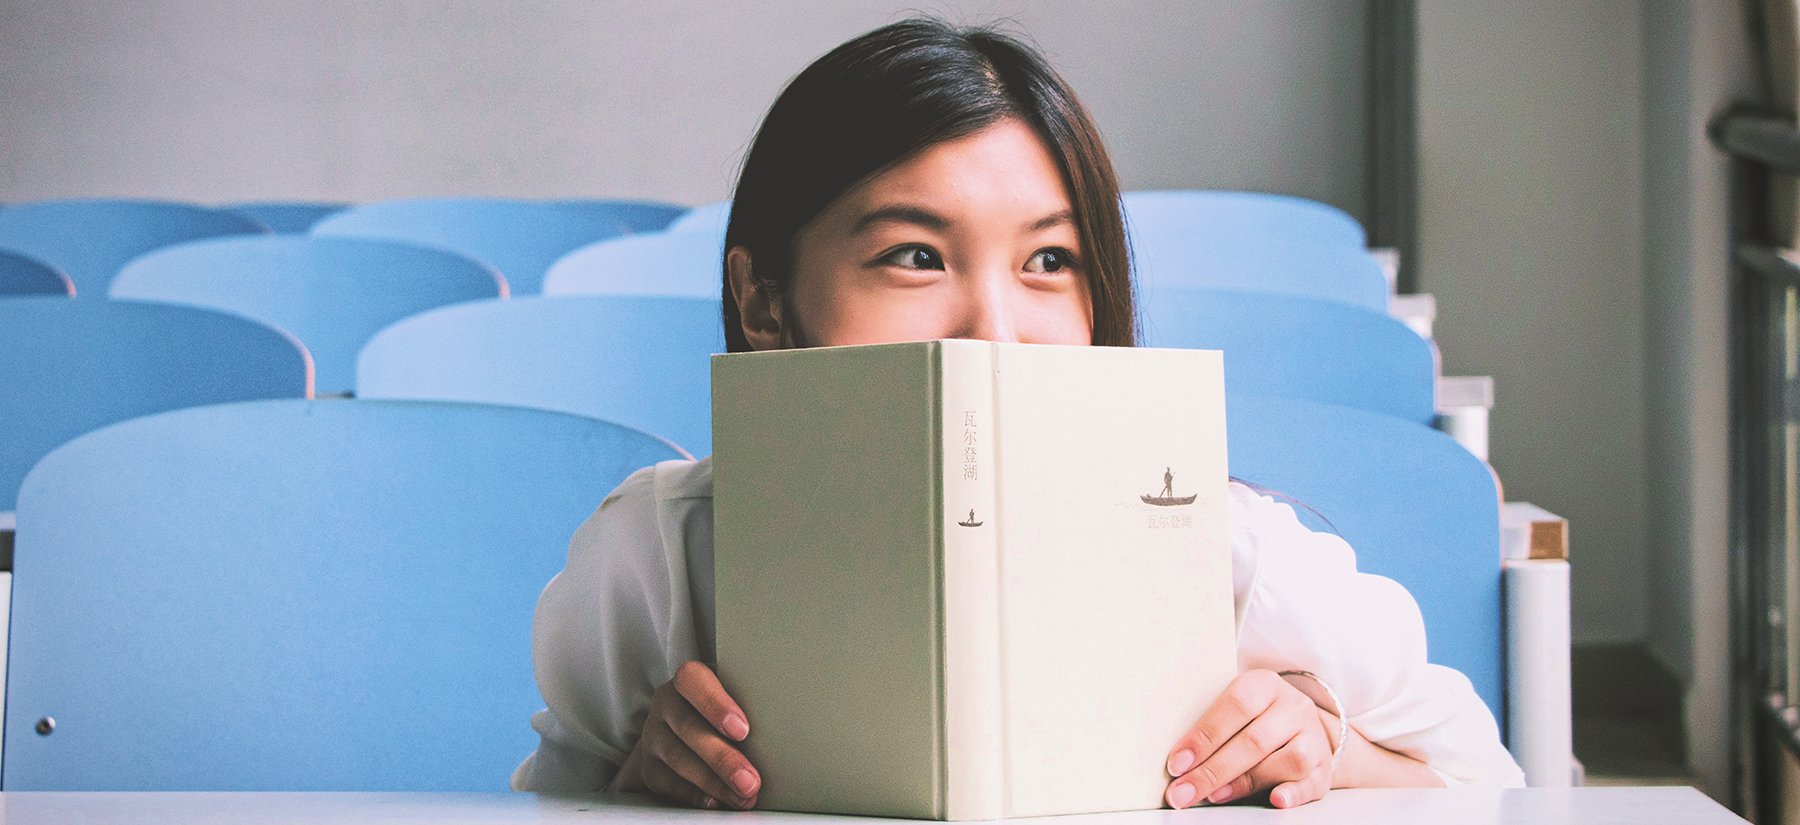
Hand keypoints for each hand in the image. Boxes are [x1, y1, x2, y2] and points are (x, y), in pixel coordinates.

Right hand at [616, 660, 762, 808]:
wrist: (680, 728)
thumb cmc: (718, 709)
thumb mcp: (730, 696)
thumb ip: (747, 705)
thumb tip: (781, 735)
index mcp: (687, 681)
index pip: (692, 681)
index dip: (715, 704)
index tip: (743, 730)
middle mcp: (665, 705)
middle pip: (688, 727)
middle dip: (722, 758)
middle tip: (750, 780)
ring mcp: (654, 736)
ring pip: (679, 759)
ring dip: (714, 782)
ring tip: (742, 796)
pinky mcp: (649, 767)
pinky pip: (669, 783)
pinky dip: (694, 794)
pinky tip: (716, 801)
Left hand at [1163, 669, 1335, 809]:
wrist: (1304, 728)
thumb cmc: (1257, 719)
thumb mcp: (1237, 710)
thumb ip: (1214, 728)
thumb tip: (1181, 763)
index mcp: (1265, 685)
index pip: (1234, 706)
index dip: (1204, 737)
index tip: (1177, 764)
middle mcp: (1293, 708)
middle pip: (1254, 741)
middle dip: (1213, 771)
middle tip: (1184, 792)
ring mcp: (1313, 738)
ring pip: (1288, 760)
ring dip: (1246, 782)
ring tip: (1215, 795)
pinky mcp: (1324, 769)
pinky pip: (1312, 782)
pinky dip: (1293, 794)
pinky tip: (1274, 800)